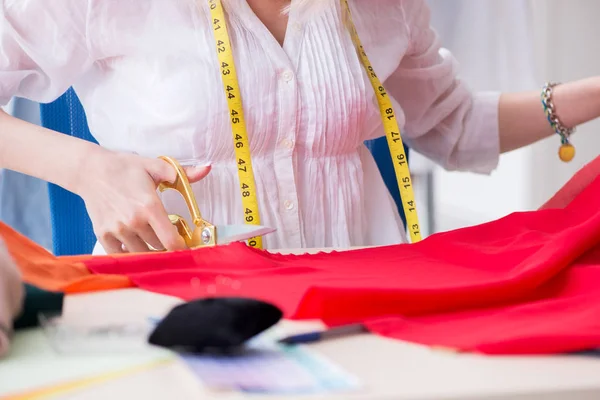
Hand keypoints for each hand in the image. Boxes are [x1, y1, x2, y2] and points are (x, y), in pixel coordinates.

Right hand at [76, 150, 210, 253]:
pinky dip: (129, 253)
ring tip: (151, 238)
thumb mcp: (156, 166)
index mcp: (150, 206)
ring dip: (149, 250)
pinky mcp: (102, 235)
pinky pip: (121, 255)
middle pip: (158, 248)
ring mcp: (117, 230)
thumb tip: (206, 168)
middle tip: (168, 237)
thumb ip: (182, 173)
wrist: (91, 170)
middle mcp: (133, 221)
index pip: (170, 241)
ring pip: (141, 253)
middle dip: (166, 245)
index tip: (186, 247)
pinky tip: (135, 243)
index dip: (181, 248)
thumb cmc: (125, 168)